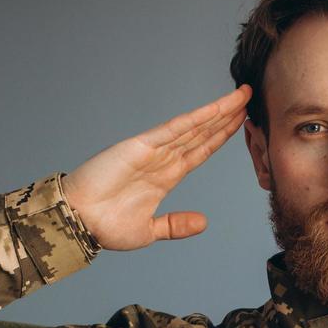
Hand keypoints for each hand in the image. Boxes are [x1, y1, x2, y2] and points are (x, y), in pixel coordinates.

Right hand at [61, 84, 252, 251]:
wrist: (78, 222)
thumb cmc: (105, 226)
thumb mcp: (150, 230)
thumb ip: (175, 225)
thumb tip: (203, 223)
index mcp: (166, 176)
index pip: (201, 151)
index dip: (221, 137)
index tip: (241, 125)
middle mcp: (163, 159)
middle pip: (202, 133)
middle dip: (226, 117)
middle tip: (248, 99)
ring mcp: (153, 150)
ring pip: (193, 127)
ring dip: (217, 112)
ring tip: (240, 97)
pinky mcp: (140, 146)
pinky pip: (173, 130)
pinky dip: (194, 119)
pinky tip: (213, 110)